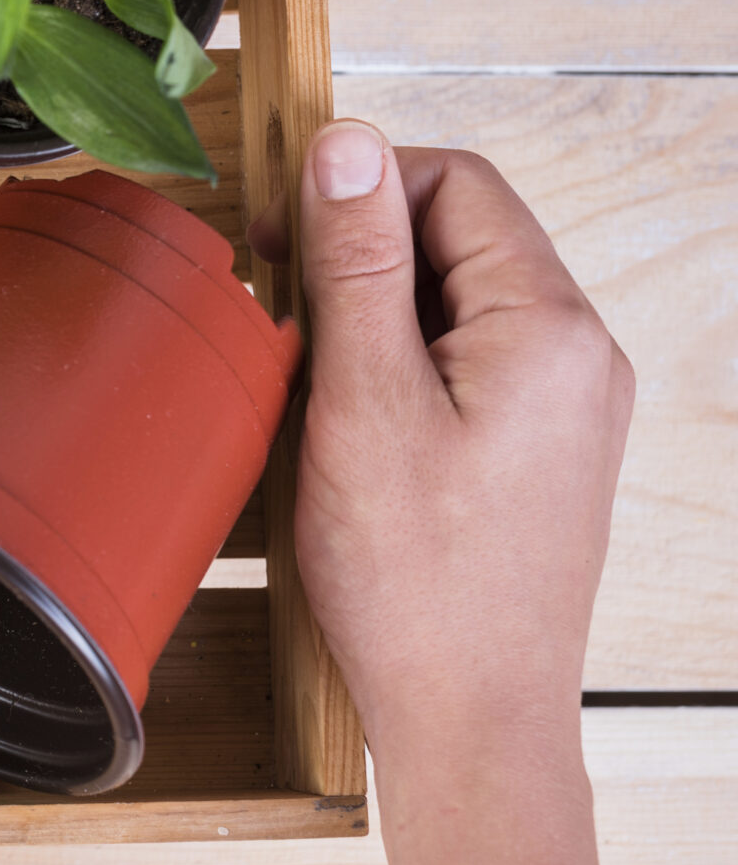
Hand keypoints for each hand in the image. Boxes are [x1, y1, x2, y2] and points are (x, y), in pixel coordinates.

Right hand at [249, 122, 633, 777]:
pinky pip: (467, 363)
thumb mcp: (363, 402)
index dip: (358, 189)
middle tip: (287, 318)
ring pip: (458, 301)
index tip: (283, 244)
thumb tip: (348, 145)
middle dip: (363, 257)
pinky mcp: (539, 451)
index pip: (457, 182)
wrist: (472, 719)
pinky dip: (399, 369)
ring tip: (315, 387)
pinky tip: (351, 427)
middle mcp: (580, 356)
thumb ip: (358, 264)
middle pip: (462, 237)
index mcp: (549, 327)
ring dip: (375, 317)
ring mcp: (567, 406)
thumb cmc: (418, 584)